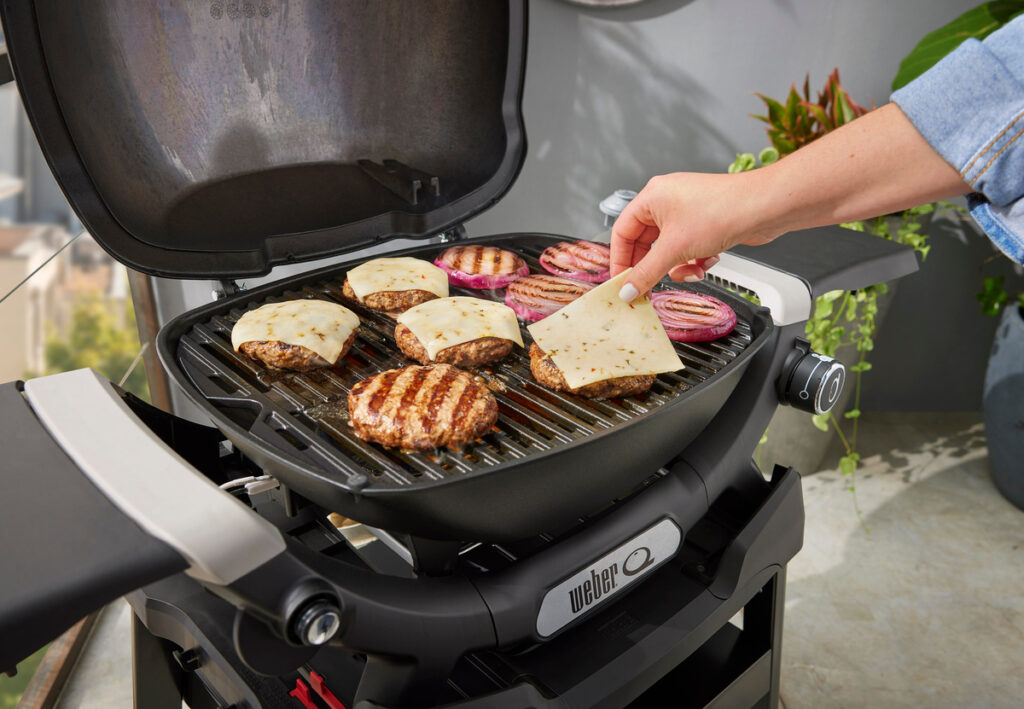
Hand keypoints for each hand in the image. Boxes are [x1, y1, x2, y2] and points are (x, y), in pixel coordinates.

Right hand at [610, 171, 775, 301]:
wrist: (766, 207)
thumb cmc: (722, 210)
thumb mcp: (675, 249)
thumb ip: (647, 273)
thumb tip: (627, 290)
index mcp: (652, 197)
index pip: (622, 232)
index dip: (620, 259)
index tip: (622, 283)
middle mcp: (667, 201)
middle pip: (646, 243)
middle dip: (653, 267)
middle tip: (649, 289)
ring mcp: (687, 212)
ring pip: (669, 249)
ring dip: (678, 266)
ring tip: (691, 271)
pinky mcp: (705, 223)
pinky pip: (688, 248)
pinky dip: (695, 260)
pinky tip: (708, 262)